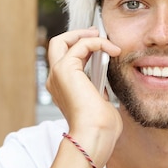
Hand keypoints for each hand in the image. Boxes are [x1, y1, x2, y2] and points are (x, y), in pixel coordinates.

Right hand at [46, 28, 122, 163]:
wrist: (95, 134)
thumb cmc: (101, 127)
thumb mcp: (100, 103)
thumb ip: (98, 90)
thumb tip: (104, 80)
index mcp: (63, 88)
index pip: (66, 59)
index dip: (81, 49)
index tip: (100, 45)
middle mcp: (55, 80)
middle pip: (56, 45)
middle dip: (76, 35)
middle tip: (96, 33)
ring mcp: (58, 74)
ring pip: (62, 41)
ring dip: (86, 35)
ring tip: (106, 39)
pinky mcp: (66, 69)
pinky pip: (81, 44)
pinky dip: (98, 42)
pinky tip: (112, 49)